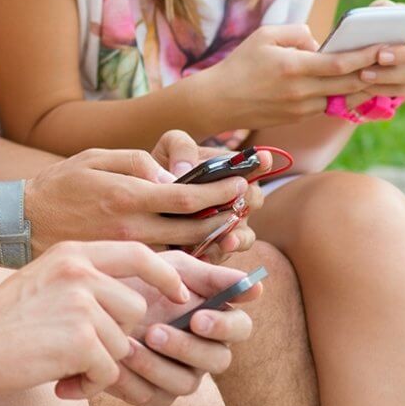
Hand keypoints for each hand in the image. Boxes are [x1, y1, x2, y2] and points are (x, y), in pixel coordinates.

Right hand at [0, 241, 189, 397]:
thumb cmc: (1, 319)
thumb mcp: (44, 280)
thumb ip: (84, 281)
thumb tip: (131, 300)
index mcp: (72, 253)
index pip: (137, 253)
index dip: (164, 274)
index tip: (178, 293)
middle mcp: (80, 272)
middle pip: (135, 309)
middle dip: (116, 337)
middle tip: (79, 351)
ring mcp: (81, 304)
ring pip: (123, 344)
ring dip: (99, 363)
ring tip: (62, 364)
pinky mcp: (81, 340)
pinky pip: (109, 370)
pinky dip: (90, 384)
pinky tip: (61, 380)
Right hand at [25, 142, 251, 253]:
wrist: (17, 226)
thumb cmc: (57, 187)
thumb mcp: (94, 158)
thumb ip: (137, 162)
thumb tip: (175, 178)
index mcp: (126, 196)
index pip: (189, 198)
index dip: (222, 191)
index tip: (241, 184)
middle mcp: (129, 229)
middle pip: (195, 229)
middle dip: (226, 217)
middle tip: (245, 208)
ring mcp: (123, 254)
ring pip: (182, 253)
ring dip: (211, 241)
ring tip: (229, 227)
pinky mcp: (117, 268)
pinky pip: (159, 268)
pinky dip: (184, 259)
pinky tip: (195, 249)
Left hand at [105, 251, 259, 405]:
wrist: (92, 303)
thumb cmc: (140, 281)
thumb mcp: (170, 269)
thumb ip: (210, 276)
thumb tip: (256, 288)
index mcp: (216, 319)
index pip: (240, 327)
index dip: (225, 325)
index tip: (199, 317)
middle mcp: (205, 352)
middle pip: (217, 360)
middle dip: (187, 347)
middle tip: (156, 332)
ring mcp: (181, 376)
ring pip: (186, 383)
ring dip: (157, 366)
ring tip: (128, 346)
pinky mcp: (154, 395)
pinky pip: (153, 398)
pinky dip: (133, 382)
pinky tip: (115, 363)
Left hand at [151, 131, 270, 260]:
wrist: (142, 199)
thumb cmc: (161, 168)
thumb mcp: (168, 149)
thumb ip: (180, 148)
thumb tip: (184, 170)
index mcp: (231, 170)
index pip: (257, 164)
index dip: (262, 162)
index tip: (262, 160)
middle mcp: (236, 198)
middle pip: (254, 200)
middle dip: (248, 201)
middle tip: (239, 201)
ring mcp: (227, 225)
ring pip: (244, 235)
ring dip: (238, 237)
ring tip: (227, 241)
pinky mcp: (212, 248)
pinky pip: (221, 256)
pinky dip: (215, 256)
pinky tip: (204, 257)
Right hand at [198, 24, 376, 128]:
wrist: (217, 102)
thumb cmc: (239, 65)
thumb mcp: (264, 35)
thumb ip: (298, 33)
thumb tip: (321, 43)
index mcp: (293, 67)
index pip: (341, 63)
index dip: (367, 56)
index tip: (386, 47)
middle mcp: (300, 91)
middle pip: (349, 83)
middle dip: (373, 72)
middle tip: (392, 61)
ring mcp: (299, 108)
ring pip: (341, 97)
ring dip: (360, 86)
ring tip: (377, 73)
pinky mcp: (296, 118)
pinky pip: (327, 105)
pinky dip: (341, 95)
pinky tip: (351, 86)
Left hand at [360, 0, 404, 98]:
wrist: (362, 57)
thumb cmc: (368, 31)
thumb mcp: (368, 19)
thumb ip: (374, 14)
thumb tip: (374, 15)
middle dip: (403, 53)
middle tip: (380, 57)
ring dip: (388, 75)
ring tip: (364, 74)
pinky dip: (385, 88)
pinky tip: (367, 86)